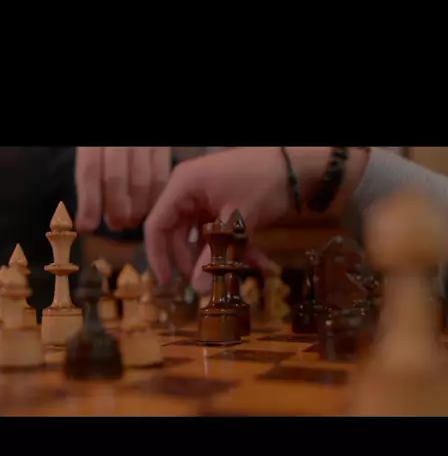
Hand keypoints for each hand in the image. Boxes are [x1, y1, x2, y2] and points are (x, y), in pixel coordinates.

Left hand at [75, 147, 170, 231]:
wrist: (124, 98)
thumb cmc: (104, 144)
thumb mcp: (89, 145)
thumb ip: (88, 168)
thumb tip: (84, 209)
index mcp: (93, 139)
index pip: (90, 170)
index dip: (89, 201)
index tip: (87, 226)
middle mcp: (119, 138)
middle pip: (116, 177)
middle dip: (115, 207)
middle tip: (115, 225)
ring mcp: (143, 141)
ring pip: (142, 179)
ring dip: (137, 207)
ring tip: (132, 221)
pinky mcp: (162, 144)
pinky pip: (162, 173)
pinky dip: (157, 195)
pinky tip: (151, 207)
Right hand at [144, 147, 289, 291]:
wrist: (297, 165)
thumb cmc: (262, 183)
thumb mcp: (237, 221)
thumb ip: (215, 255)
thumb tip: (198, 291)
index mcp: (183, 187)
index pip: (157, 225)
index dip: (158, 256)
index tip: (169, 283)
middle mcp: (189, 193)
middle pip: (178, 235)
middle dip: (194, 262)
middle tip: (208, 285)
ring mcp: (207, 200)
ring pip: (201, 239)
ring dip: (219, 257)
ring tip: (240, 273)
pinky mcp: (223, 207)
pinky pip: (220, 234)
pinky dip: (234, 248)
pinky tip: (259, 262)